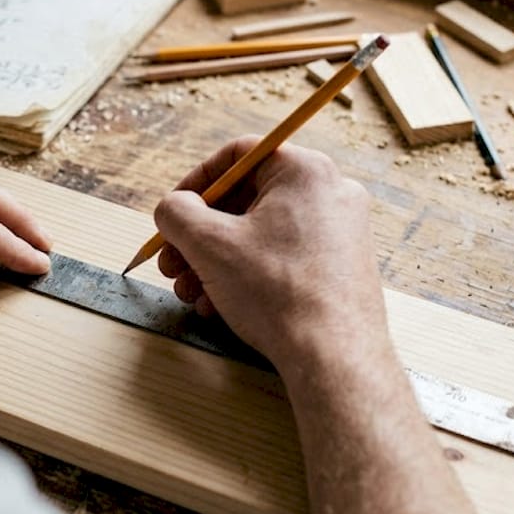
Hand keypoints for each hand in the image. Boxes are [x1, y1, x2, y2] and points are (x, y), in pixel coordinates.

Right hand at [153, 137, 387, 365]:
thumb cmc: (277, 292)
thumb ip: (177, 213)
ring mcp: (341, 231)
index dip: (195, 182)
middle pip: (247, 200)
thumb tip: (172, 208)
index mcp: (305, 171)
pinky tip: (220, 306)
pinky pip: (284, 257)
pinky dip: (248, 275)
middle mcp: (330, 193)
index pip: (238, 155)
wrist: (333, 357)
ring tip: (191, 293)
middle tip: (172, 262)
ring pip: (261, 234)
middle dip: (200, 235)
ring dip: (216, 261)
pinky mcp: (342, 266)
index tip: (173, 212)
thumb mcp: (209, 244)